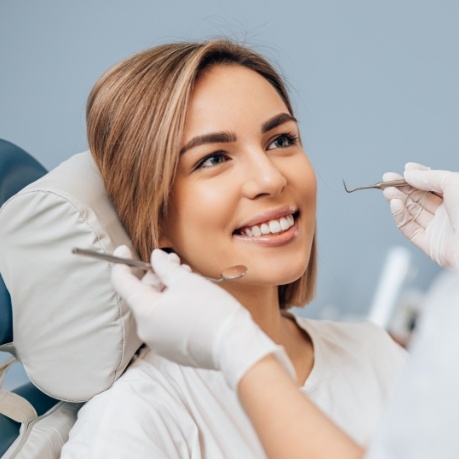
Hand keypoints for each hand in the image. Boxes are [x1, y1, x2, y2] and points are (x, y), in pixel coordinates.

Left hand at [111, 246, 293, 388]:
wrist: (233, 346)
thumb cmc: (211, 310)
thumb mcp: (186, 281)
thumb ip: (165, 267)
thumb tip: (155, 258)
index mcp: (145, 311)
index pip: (122, 283)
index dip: (121, 263)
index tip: (124, 249)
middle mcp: (146, 330)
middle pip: (142, 295)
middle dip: (156, 275)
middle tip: (174, 261)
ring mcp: (158, 342)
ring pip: (155, 308)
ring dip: (166, 290)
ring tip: (187, 278)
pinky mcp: (171, 350)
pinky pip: (164, 322)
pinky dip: (171, 307)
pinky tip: (189, 297)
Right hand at [382, 163, 458, 267]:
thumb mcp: (454, 184)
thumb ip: (430, 177)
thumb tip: (410, 174)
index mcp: (457, 197)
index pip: (434, 185)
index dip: (418, 177)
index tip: (405, 170)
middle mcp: (449, 213)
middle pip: (420, 198)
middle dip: (402, 188)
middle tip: (388, 180)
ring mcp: (439, 229)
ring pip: (412, 212)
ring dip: (397, 200)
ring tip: (387, 191)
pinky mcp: (430, 245)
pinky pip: (410, 229)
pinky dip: (400, 216)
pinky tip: (395, 204)